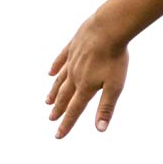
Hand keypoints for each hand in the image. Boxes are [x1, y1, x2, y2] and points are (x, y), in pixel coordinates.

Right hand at [47, 21, 128, 136]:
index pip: (74, 110)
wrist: (108, 28)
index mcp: (85, 87)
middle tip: (51, 118)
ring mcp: (72, 60)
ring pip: (60, 79)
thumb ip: (106, 108)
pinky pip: (60, 60)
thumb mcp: (115, 86)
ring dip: (54, 92)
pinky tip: (50, 72)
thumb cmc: (114, 58)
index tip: (58, 135)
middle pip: (64, 96)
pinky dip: (55, 67)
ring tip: (47, 101)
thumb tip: (100, 129)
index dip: (66, 124)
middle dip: (58, 109)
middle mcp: (74, 75)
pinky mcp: (73, 46)